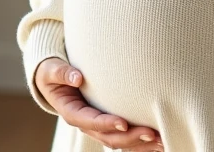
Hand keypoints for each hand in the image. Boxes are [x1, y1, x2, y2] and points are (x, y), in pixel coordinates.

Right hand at [34, 57, 163, 150]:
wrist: (53, 80)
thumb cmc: (53, 74)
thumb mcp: (52, 71)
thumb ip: (62, 73)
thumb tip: (78, 77)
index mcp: (72, 113)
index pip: (91, 122)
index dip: (106, 124)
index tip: (123, 123)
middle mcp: (86, 124)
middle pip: (109, 137)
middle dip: (131, 138)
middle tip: (151, 133)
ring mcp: (97, 126)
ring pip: (120, 142)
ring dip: (140, 144)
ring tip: (161, 141)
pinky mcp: (107, 124)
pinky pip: (124, 137)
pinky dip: (140, 141)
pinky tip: (158, 140)